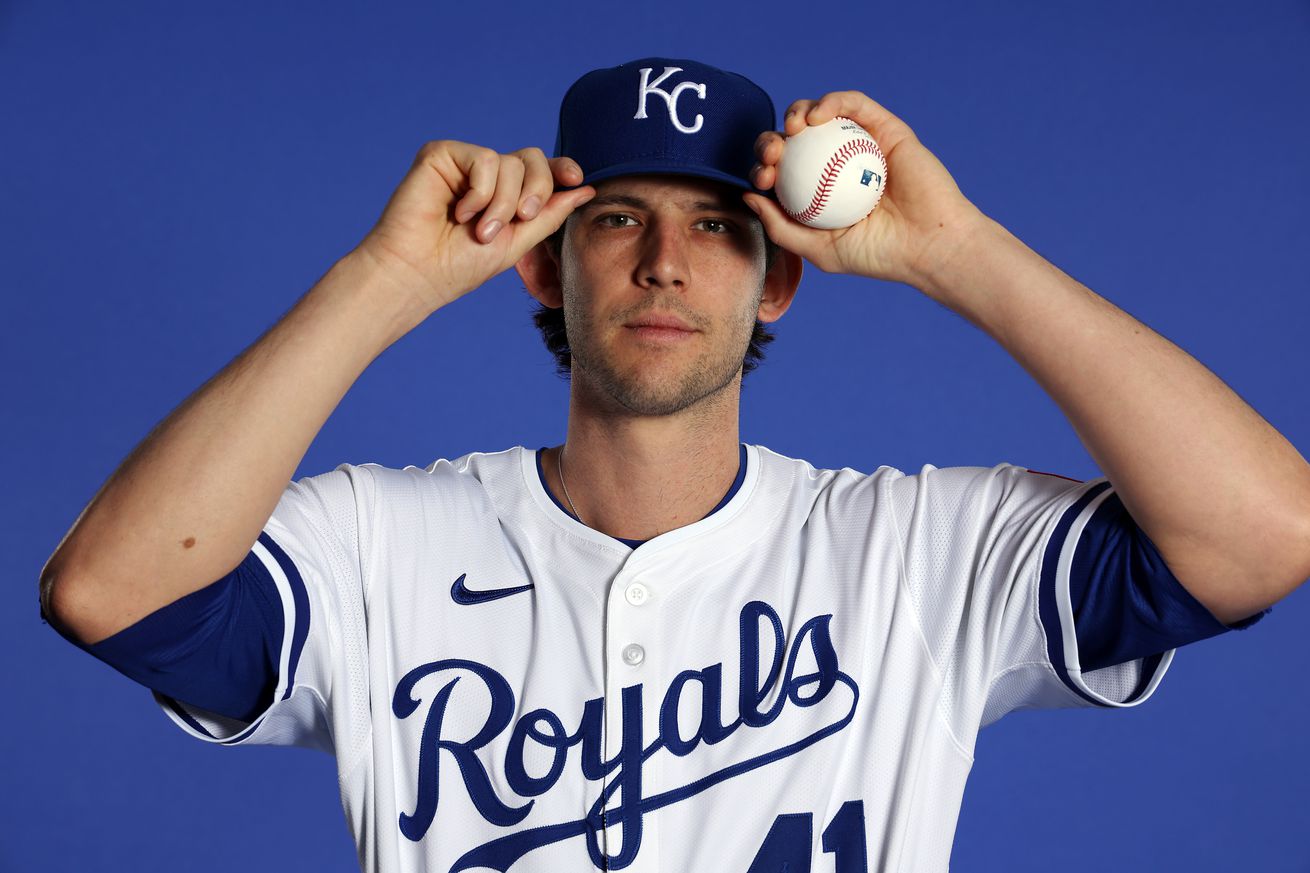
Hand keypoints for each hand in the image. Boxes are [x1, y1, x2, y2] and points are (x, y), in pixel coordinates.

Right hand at [353, 141, 594, 311]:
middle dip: (536, 191)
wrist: (419, 274)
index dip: (561, 168)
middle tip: (520, 218)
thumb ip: (549, 215)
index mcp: (505, 194)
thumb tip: (585, 189)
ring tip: (479, 230)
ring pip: (510, 162)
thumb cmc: (460, 266)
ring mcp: (463, 163)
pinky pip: (484, 158)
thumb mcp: (517, 242)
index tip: (576, 178)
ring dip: (502, 203)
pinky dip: (481, 191)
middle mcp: (485, 175)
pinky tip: (460, 212)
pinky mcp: (441, 154)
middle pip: (532, 159)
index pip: (541, 169)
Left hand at [744, 91, 985, 287]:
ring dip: (796, 113)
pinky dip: (831, 102)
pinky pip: (853, 104)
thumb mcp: (819, 249)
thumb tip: (747, 196)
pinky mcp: (884, 127)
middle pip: (793, 141)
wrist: (928, 244)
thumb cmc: (877, 254)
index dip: (762, 167)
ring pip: (819, 114)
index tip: (762, 179)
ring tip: (792, 130)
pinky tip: (815, 118)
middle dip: (771, 141)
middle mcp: (836, 164)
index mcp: (818, 190)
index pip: (781, 171)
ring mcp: (860, 144)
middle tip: (772, 155)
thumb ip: (780, 226)